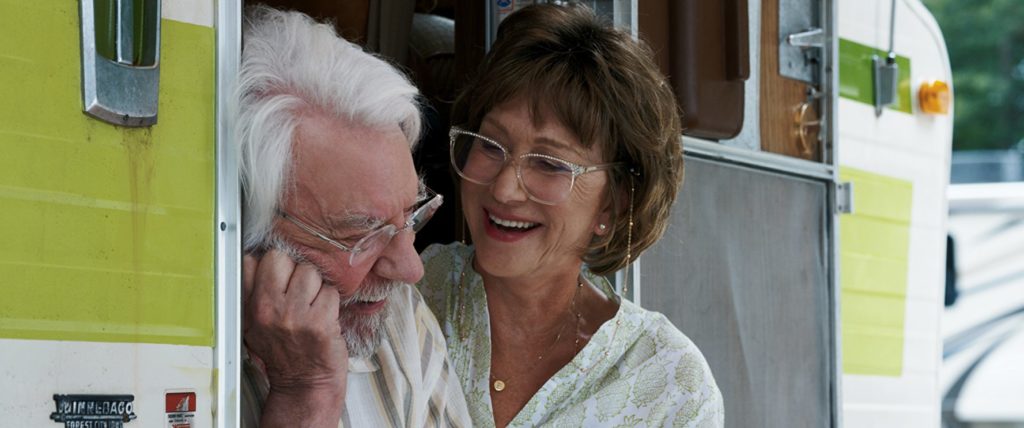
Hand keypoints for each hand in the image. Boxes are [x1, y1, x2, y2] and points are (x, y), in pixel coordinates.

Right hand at [242, 250, 347, 426]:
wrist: (304, 384)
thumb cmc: (283, 352)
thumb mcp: (254, 325)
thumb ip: (253, 293)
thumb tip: (259, 257)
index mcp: (250, 307)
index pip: (250, 261)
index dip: (269, 266)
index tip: (278, 278)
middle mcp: (268, 309)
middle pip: (281, 257)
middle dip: (293, 270)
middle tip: (298, 292)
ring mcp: (294, 315)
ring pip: (310, 271)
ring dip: (316, 286)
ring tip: (312, 306)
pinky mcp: (319, 322)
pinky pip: (330, 291)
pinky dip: (331, 302)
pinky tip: (324, 316)